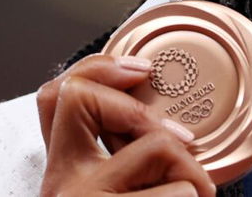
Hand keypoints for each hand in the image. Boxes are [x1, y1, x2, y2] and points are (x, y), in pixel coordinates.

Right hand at [36, 54, 216, 196]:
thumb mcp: (113, 184)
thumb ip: (122, 156)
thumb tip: (164, 123)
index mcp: (62, 172)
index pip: (54, 96)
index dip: (98, 68)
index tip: (141, 71)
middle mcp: (61, 183)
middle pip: (88, 100)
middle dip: (145, 114)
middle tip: (185, 143)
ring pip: (156, 145)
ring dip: (191, 171)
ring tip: (197, 194)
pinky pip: (181, 188)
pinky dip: (196, 195)